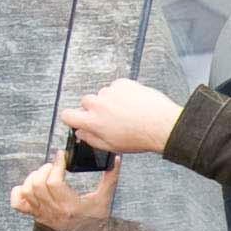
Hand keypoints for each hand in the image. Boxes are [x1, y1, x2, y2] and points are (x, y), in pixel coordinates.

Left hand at [11, 155, 117, 230]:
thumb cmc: (96, 221)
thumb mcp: (104, 198)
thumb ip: (110, 178)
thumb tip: (115, 160)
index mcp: (70, 205)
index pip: (54, 181)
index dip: (56, 165)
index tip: (61, 156)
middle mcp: (53, 211)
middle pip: (37, 184)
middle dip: (44, 170)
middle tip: (53, 166)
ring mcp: (42, 214)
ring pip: (27, 191)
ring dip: (32, 178)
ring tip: (43, 174)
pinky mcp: (36, 216)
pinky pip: (17, 204)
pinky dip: (19, 192)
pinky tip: (30, 186)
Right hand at [61, 78, 184, 157]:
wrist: (163, 125)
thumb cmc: (141, 137)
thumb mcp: (112, 147)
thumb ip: (91, 139)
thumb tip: (81, 133)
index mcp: (93, 122)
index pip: (67, 115)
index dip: (72, 118)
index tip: (79, 119)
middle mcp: (98, 104)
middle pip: (86, 102)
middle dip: (95, 109)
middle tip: (110, 118)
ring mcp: (110, 92)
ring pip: (103, 94)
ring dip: (110, 101)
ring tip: (127, 111)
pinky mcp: (122, 83)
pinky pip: (116, 87)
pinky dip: (122, 93)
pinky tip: (133, 104)